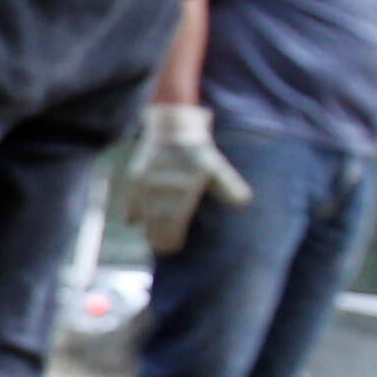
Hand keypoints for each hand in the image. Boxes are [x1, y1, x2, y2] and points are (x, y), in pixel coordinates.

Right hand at [122, 103, 254, 255]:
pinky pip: (133, 199)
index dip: (173, 235)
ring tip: (150, 241)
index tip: (174, 248)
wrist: (172, 126)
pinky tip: (132, 222)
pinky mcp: (136, 176)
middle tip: (161, 250)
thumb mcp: (215, 166)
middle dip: (159, 236)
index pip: (176, 219)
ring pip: (145, 211)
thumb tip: (243, 202)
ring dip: (148, 227)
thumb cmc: (196, 150)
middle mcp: (162, 187)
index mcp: (183, 187)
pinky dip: (133, 211)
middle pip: (159, 219)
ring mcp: (147, 182)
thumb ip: (227, 186)